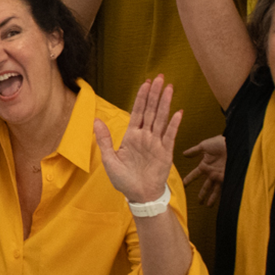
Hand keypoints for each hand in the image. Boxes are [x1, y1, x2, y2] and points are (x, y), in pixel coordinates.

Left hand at [92, 75, 183, 206]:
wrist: (138, 196)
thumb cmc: (124, 179)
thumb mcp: (109, 159)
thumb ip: (104, 139)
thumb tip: (96, 120)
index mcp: (132, 136)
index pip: (138, 112)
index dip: (141, 97)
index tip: (146, 83)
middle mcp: (145, 136)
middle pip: (151, 110)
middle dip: (155, 94)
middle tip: (160, 78)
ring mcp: (156, 143)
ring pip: (161, 118)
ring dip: (165, 103)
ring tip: (169, 88)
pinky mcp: (166, 152)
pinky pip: (170, 135)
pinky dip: (174, 124)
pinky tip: (178, 112)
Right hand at [182, 135, 226, 206]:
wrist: (233, 143)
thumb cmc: (219, 142)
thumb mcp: (204, 146)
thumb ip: (194, 151)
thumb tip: (184, 154)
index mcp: (205, 165)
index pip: (194, 175)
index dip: (188, 180)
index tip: (183, 185)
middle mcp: (212, 172)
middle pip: (205, 186)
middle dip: (202, 194)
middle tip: (199, 202)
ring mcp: (219, 176)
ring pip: (214, 190)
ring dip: (211, 198)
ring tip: (208, 206)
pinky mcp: (227, 177)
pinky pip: (223, 188)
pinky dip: (221, 195)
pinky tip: (220, 201)